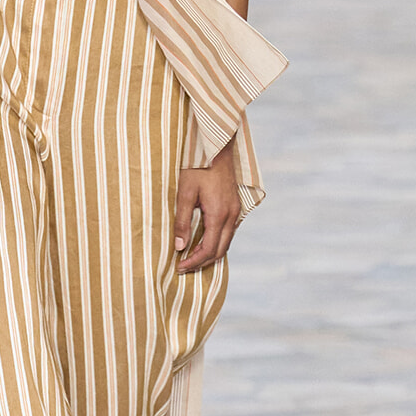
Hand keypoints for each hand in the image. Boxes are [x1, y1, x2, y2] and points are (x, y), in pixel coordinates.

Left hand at [174, 144, 240, 273]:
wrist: (216, 147)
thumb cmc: (198, 167)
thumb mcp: (184, 192)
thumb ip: (182, 221)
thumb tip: (180, 247)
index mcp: (219, 214)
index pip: (209, 249)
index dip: (194, 262)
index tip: (179, 267)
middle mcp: (231, 215)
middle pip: (220, 250)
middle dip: (202, 262)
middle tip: (184, 267)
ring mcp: (236, 211)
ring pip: (226, 243)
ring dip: (210, 253)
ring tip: (191, 258)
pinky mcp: (235, 206)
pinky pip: (228, 232)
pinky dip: (216, 242)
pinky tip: (203, 242)